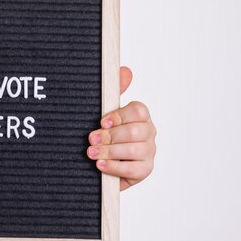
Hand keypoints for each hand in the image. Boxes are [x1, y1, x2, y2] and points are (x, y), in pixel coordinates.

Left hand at [86, 66, 156, 190]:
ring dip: (109, 151)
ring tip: (91, 153)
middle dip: (110, 136)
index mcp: (140, 117)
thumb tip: (126, 71)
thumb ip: (114, 91)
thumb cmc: (103, 136)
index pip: (139, 111)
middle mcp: (148, 133)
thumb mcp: (104, 114)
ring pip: (134, 150)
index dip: (119, 116)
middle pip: (135, 132)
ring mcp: (148, 152)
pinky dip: (114, 167)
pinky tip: (100, 164)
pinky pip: (132, 169)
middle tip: (91, 139)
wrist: (96, 164)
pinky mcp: (144, 170)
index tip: (102, 121)